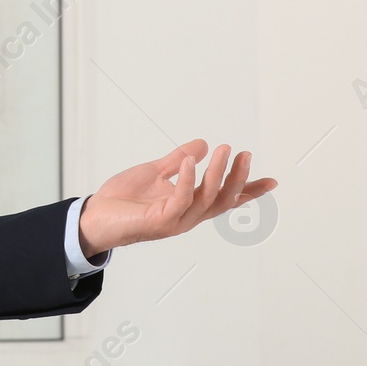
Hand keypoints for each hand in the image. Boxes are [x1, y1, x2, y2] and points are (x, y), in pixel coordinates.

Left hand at [78, 139, 278, 257]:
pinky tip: (191, 161)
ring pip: (206, 199)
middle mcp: (187, 215)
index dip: (248, 191)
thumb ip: (176, 161)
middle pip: (222, 199)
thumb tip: (202, 144)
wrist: (94, 217)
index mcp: (188, 205)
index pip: (224, 198)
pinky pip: (180, 199)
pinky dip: (188, 179)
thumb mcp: (153, 173)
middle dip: (237, 177)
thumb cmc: (122, 200)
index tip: (272, 181)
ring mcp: (175, 220)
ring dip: (216, 173)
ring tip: (222, 150)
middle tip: (244, 154)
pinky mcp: (160, 221)